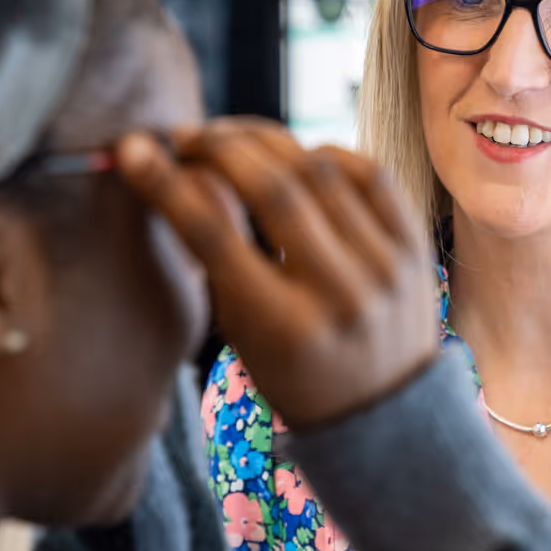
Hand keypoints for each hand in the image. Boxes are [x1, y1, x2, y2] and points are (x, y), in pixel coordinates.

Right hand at [115, 119, 437, 428]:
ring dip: (264, 141)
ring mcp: (385, 267)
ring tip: (231, 137)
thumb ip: (217, 259)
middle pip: (272, 189)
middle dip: (218, 148)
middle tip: (186, 136)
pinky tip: (295, 154)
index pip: (215, 236)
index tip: (135, 151)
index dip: (168, 185)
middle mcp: (340, 293)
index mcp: (284, 327)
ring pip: (319, 170)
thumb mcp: (242, 333)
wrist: (386, 414)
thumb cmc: (295, 373)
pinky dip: (325, 153)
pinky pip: (370, 174)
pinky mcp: (416, 247)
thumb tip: (190, 174)